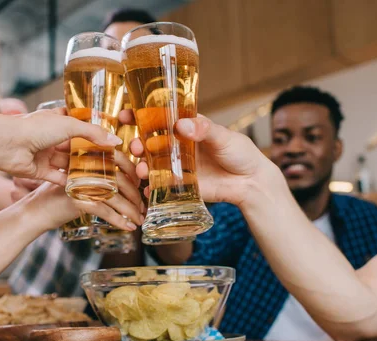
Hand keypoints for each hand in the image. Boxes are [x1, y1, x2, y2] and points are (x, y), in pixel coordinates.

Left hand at [4, 108, 121, 185]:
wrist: (7, 145)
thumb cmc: (34, 128)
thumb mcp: (70, 125)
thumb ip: (93, 133)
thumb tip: (115, 141)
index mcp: (57, 119)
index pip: (79, 122)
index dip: (93, 128)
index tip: (110, 137)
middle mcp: (51, 136)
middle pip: (76, 145)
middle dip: (91, 152)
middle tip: (111, 159)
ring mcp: (46, 154)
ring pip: (69, 163)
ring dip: (83, 169)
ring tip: (103, 175)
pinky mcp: (41, 171)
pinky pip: (59, 178)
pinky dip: (71, 182)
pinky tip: (86, 186)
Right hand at [15, 151, 142, 230]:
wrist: (36, 211)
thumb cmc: (59, 196)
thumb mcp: (80, 181)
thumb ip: (99, 177)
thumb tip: (129, 183)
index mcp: (89, 158)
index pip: (119, 159)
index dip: (134, 173)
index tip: (140, 186)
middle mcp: (86, 167)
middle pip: (121, 180)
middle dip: (136, 196)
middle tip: (142, 208)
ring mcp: (82, 182)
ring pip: (116, 197)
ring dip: (131, 211)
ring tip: (139, 220)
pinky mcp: (78, 198)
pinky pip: (105, 211)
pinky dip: (119, 221)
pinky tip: (128, 227)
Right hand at [122, 110, 280, 206]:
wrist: (251, 182)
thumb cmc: (241, 153)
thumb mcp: (224, 136)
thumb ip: (204, 130)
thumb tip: (182, 125)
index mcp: (187, 127)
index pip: (160, 117)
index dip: (140, 114)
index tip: (125, 114)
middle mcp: (178, 145)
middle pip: (150, 141)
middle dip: (137, 143)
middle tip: (135, 147)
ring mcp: (178, 165)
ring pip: (152, 163)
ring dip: (142, 165)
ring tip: (142, 169)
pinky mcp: (181, 185)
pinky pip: (161, 185)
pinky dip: (151, 187)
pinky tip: (146, 189)